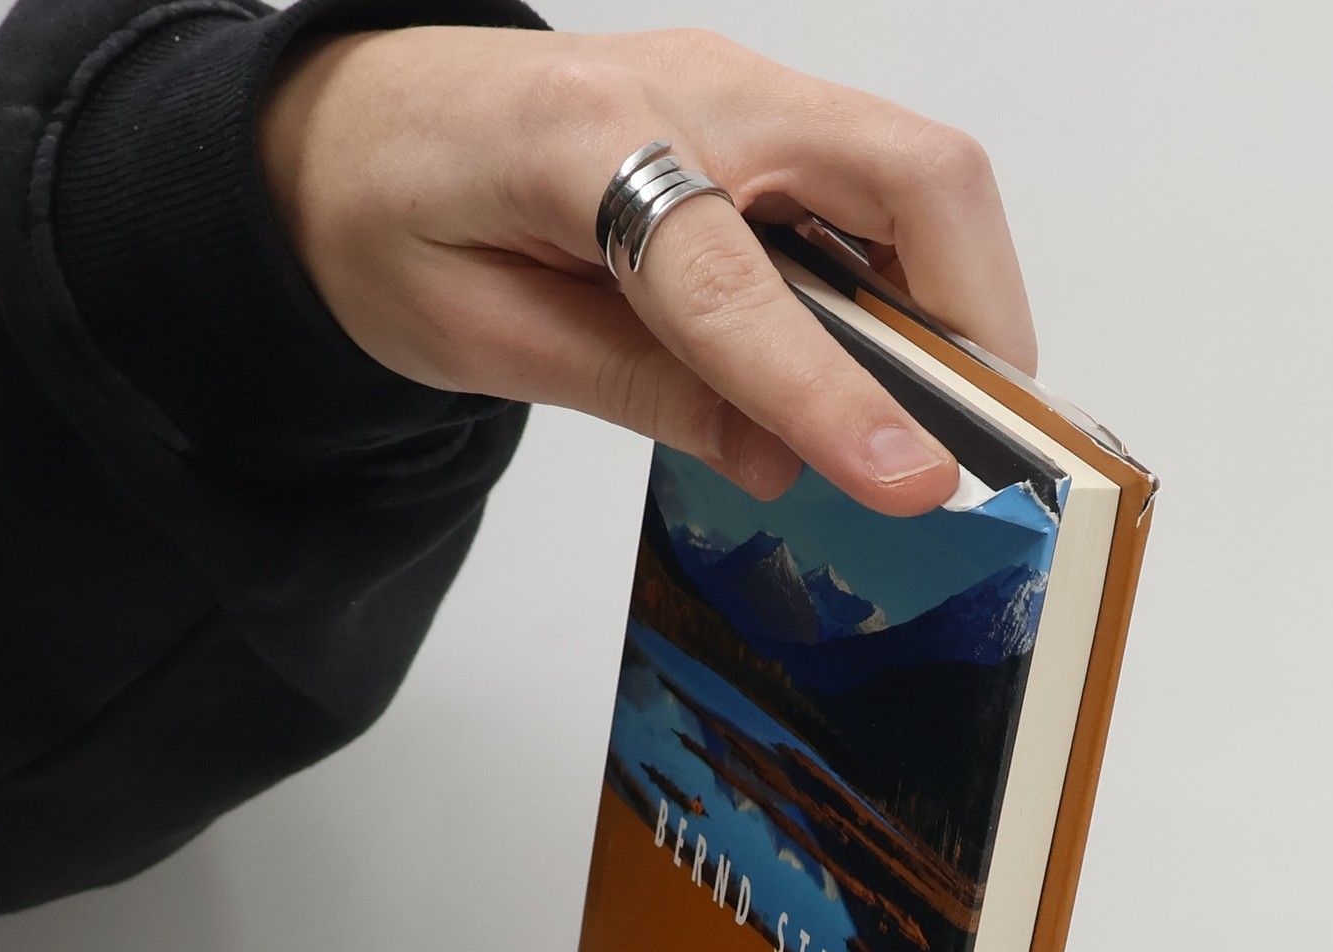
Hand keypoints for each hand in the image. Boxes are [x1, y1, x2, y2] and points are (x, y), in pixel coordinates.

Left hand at [258, 25, 1037, 514]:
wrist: (355, 125)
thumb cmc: (393, 218)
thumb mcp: (480, 337)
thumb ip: (636, 389)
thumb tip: (784, 462)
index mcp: (582, 141)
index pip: (737, 280)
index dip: (831, 389)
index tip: (913, 480)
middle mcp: (693, 89)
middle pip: (913, 174)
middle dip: (976, 319)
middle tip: (978, 444)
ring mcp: (743, 93)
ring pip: (923, 180)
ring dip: (958, 305)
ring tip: (939, 418)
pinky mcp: (768, 121)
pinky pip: (889, 193)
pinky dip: (916, 287)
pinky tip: (884, 365)